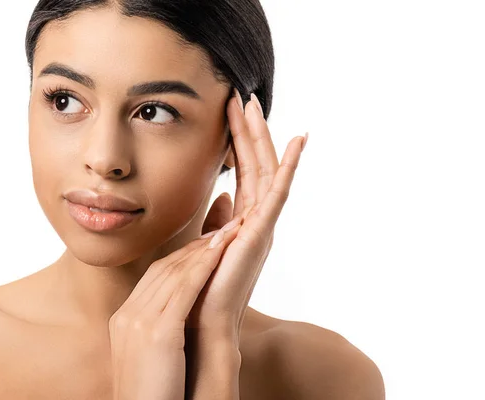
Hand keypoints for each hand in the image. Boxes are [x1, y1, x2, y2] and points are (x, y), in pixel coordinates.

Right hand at [109, 221, 241, 399]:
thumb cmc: (151, 395)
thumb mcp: (146, 357)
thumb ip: (154, 332)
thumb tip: (173, 322)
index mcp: (123, 320)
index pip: (154, 277)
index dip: (181, 258)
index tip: (204, 245)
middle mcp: (128, 315)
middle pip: (163, 268)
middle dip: (194, 247)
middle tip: (220, 230)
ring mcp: (140, 321)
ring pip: (175, 273)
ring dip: (204, 249)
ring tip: (227, 232)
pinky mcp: (158, 332)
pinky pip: (185, 288)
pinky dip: (204, 266)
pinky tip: (222, 251)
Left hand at [188, 88, 307, 340]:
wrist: (203, 324)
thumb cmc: (203, 289)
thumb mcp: (208, 245)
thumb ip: (218, 221)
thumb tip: (222, 197)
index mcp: (242, 221)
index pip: (241, 173)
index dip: (236, 141)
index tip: (228, 111)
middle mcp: (255, 220)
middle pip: (255, 166)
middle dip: (248, 130)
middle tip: (241, 96)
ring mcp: (261, 225)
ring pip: (265, 172)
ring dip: (261, 138)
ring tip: (253, 105)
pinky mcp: (262, 233)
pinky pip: (278, 193)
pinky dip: (289, 167)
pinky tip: (297, 141)